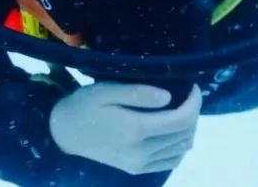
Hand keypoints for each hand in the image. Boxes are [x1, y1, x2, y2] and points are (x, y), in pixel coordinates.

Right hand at [50, 83, 201, 174]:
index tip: (192, 88)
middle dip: (193, 113)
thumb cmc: (83, 106)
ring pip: (182, 147)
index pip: (181, 120)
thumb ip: (137, 93)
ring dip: (188, 129)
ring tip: (179, 112)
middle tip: (186, 97)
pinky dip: (180, 146)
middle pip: (185, 133)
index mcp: (135, 129)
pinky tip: (172, 133)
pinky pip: (172, 161)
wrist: (62, 133)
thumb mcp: (104, 91)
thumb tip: (168, 97)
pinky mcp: (137, 169)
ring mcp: (140, 163)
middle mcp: (141, 150)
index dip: (194, 103)